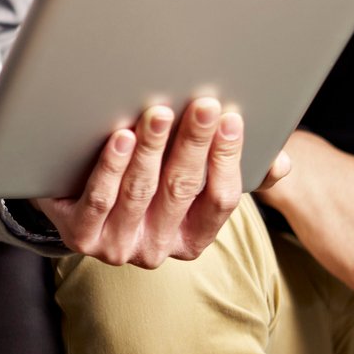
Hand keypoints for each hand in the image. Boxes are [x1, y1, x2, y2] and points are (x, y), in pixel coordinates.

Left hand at [34, 98, 290, 267]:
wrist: (73, 199)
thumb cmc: (145, 182)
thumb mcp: (190, 182)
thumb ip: (238, 172)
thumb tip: (280, 163)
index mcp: (192, 237)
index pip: (220, 200)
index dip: (227, 159)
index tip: (231, 119)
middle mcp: (158, 249)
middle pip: (181, 190)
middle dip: (193, 144)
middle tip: (201, 105)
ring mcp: (118, 246)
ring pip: (139, 193)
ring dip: (151, 149)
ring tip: (158, 113)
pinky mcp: (81, 235)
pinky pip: (99, 201)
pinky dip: (111, 168)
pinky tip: (120, 138)